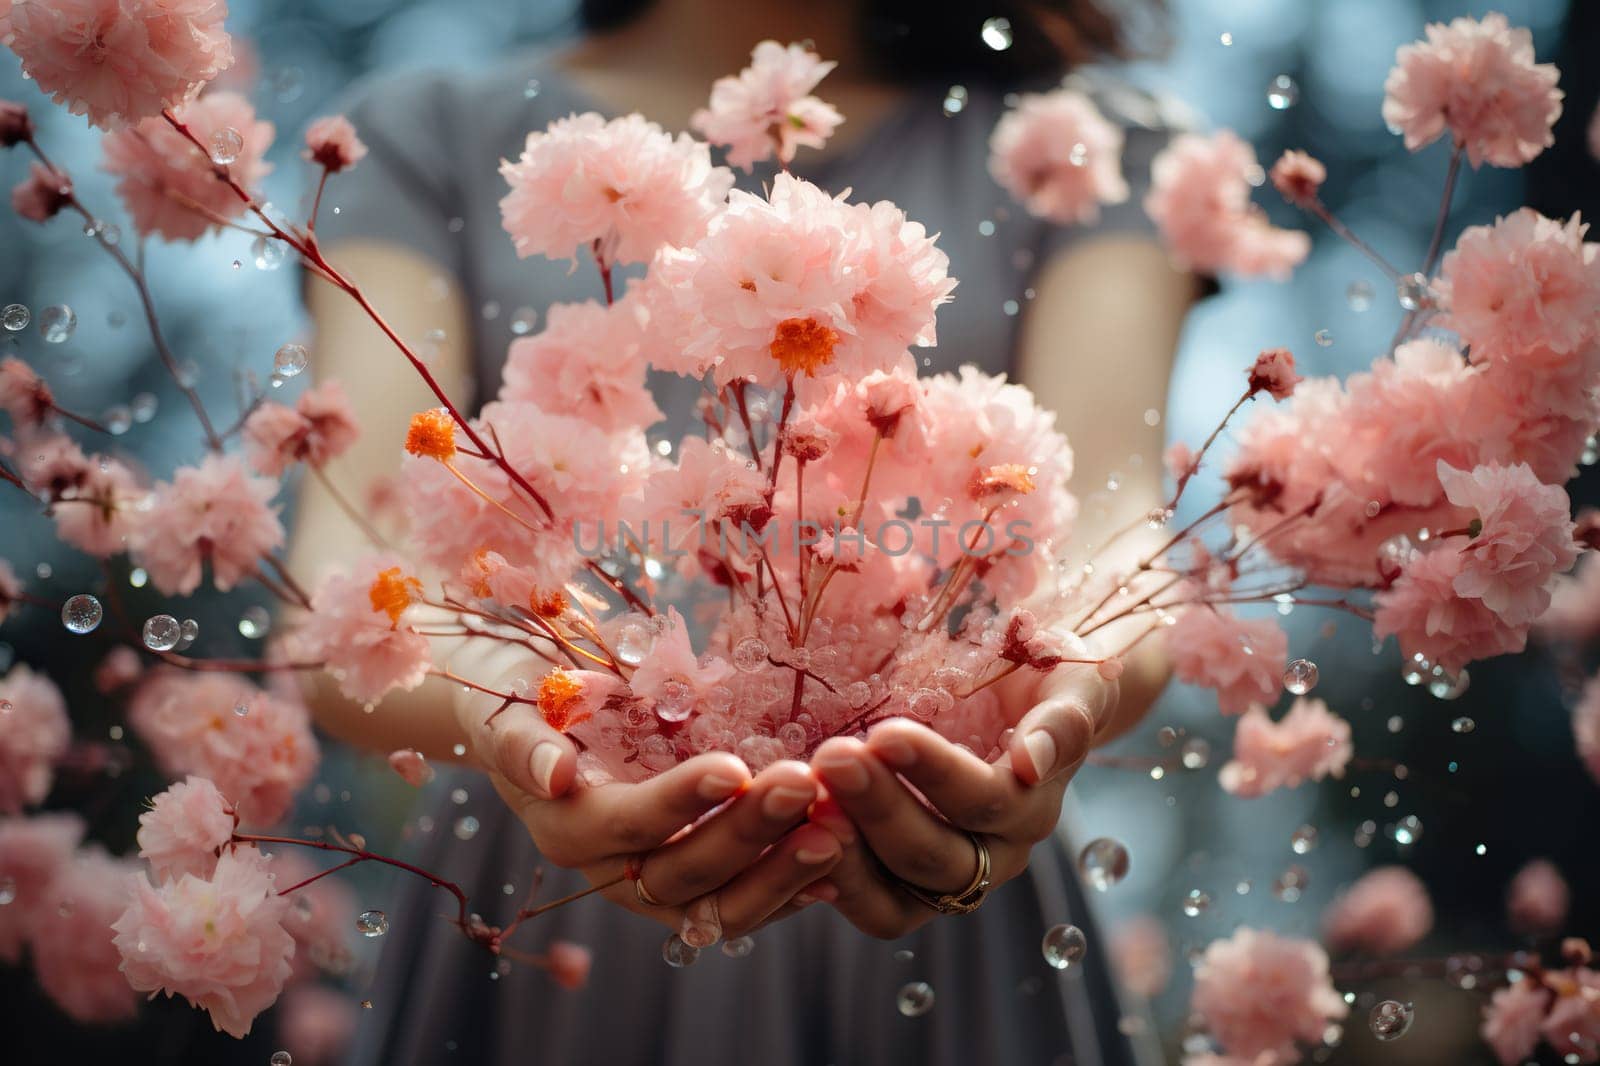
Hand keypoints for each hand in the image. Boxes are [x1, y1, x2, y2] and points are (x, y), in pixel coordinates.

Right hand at [456, 673, 842, 946]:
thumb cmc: (519, 690)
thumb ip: (526, 740)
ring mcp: (654, 883)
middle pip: (684, 870)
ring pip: (720, 902)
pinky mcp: (691, 880)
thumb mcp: (511, 701)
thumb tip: (554, 772)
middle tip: (807, 785)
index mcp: (567, 827)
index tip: (735, 768)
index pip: (630, 824)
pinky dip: (790, 887)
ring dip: (781, 872)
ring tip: (838, 830)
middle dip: (750, 832)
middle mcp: (610, 870)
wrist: (529, 708)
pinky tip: (840, 860)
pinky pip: (742, 901)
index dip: (681, 802)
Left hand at [808, 663, 1116, 937]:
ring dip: (846, 854)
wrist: (1027, 697)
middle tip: (830, 757)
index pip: (984, 799)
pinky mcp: (905, 889)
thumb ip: (1061, 722)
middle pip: (933, 852)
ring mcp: (948, 880)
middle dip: (878, 806)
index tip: (884, 732)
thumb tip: (1032, 761)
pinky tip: (791, 846)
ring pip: (898, 896)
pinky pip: (871, 905)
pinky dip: (831, 883)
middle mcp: (994, 855)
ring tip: (805, 804)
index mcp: (1032, 807)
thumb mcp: (1067, 685)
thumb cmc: (1043, 677)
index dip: (935, 771)